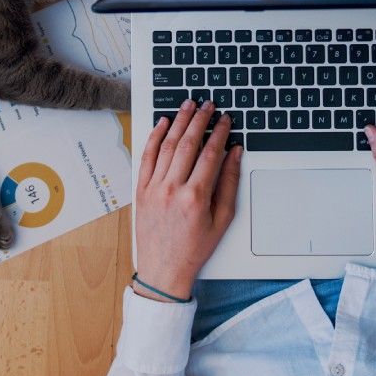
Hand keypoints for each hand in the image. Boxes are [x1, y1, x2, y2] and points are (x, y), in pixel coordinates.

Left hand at [133, 99, 241, 300]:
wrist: (164, 271)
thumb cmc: (195, 248)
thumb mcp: (222, 219)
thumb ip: (229, 183)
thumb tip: (234, 154)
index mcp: (195, 197)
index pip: (210, 153)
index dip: (219, 132)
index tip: (225, 120)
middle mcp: (172, 189)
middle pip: (187, 143)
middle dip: (200, 120)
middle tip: (208, 105)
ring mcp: (154, 189)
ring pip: (166, 145)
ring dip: (178, 122)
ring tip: (188, 106)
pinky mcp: (141, 190)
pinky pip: (147, 157)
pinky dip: (154, 137)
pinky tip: (163, 123)